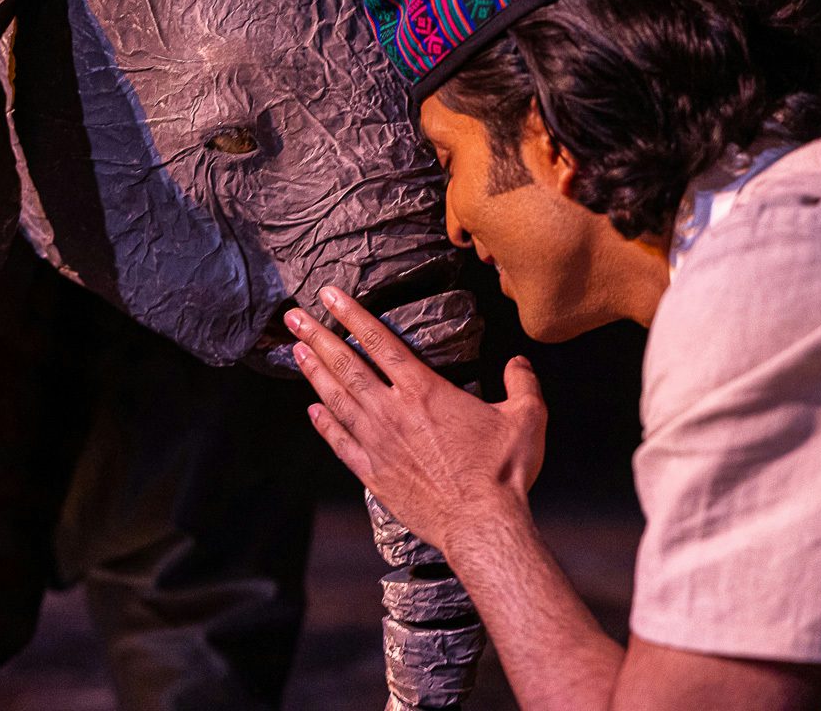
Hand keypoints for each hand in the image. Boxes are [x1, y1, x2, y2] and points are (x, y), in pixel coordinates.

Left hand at [287, 286, 546, 553]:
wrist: (481, 524)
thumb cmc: (502, 473)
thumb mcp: (526, 419)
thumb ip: (522, 384)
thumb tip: (519, 362)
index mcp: (425, 391)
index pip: (379, 341)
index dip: (351, 314)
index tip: (328, 296)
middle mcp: (393, 411)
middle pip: (346, 365)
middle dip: (317, 336)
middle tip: (294, 317)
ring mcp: (378, 442)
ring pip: (336, 399)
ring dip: (314, 372)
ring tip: (296, 351)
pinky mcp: (373, 473)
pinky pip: (340, 442)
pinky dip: (324, 424)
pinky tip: (313, 411)